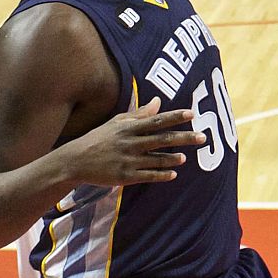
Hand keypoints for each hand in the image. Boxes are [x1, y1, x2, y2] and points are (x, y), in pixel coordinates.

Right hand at [62, 99, 205, 185]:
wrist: (75, 161)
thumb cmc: (99, 139)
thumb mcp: (117, 123)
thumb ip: (139, 113)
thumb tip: (158, 101)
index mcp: (130, 128)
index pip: (157, 120)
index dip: (175, 116)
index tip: (191, 114)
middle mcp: (131, 143)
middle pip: (162, 139)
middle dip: (183, 137)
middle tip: (202, 137)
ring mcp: (128, 161)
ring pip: (156, 159)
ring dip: (172, 158)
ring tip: (185, 157)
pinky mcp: (125, 177)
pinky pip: (147, 176)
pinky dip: (161, 175)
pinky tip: (173, 174)